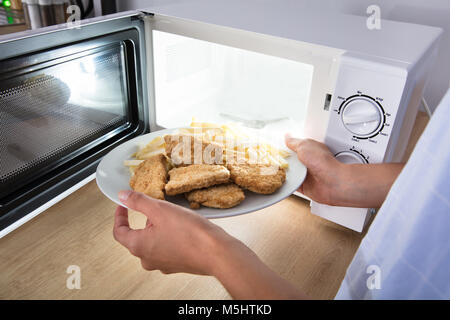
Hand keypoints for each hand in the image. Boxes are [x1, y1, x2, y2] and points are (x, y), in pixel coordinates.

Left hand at [113, 190, 306, 298]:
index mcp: (139, 246)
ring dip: (157, 228)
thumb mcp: (160, 209)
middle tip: (153, 207)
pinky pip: (167, 248)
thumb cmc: (190, 234)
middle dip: (143, 220)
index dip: (119, 216)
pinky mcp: (177, 264)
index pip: (119, 232)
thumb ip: (139, 202)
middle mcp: (148, 259)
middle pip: (136, 237)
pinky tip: (183, 227)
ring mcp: (163, 264)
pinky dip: (169, 236)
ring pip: (152, 242)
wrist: (217, 253)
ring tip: (172, 215)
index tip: (123, 205)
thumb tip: (123, 196)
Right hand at [285, 134, 403, 207]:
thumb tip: (287, 137)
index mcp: (311, 150)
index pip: (296, 147)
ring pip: (290, 173)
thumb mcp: (304, 145)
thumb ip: (294, 142)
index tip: (276, 147)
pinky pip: (291, 185)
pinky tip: (280, 181)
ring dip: (284, 172)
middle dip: (283, 160)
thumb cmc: (323, 162)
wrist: (332, 182)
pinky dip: (286, 183)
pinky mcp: (304, 186)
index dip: (286, 147)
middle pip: (292, 160)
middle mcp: (309, 162)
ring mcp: (307, 175)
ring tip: (274, 170)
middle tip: (273, 159)